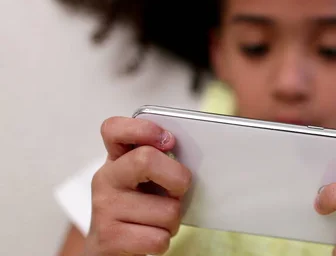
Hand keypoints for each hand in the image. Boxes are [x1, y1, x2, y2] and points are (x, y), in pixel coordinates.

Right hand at [84, 117, 191, 255]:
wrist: (110, 249)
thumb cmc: (139, 209)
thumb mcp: (147, 180)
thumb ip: (161, 162)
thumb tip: (193, 157)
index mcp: (117, 159)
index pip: (115, 128)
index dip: (144, 129)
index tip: (168, 141)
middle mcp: (105, 178)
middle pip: (146, 159)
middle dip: (178, 178)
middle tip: (178, 190)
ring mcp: (103, 208)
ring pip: (166, 210)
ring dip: (172, 220)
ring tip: (157, 221)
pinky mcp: (108, 238)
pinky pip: (158, 238)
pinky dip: (163, 240)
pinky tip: (148, 237)